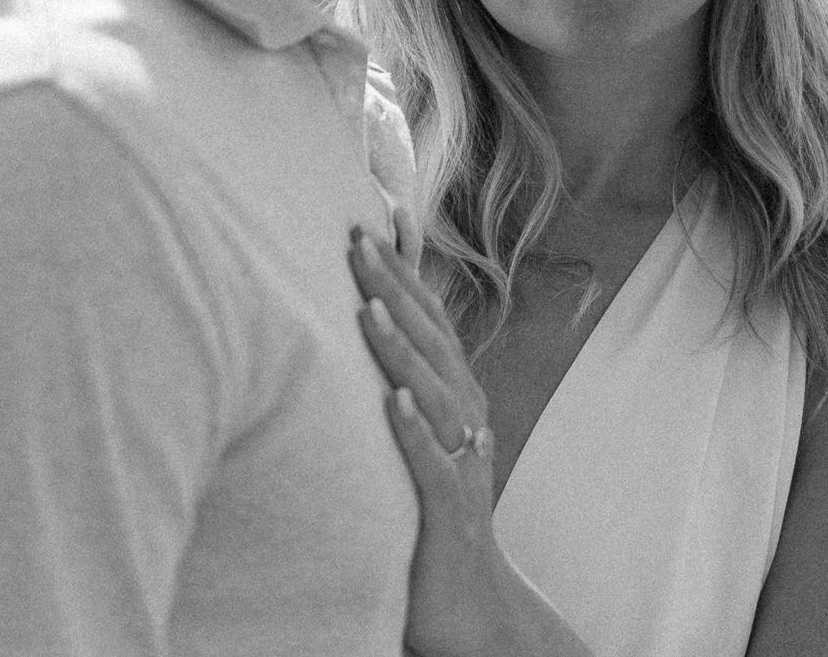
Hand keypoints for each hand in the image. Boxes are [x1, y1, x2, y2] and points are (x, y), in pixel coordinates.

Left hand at [349, 227, 511, 656]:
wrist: (473, 605)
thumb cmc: (433, 511)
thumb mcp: (421, 436)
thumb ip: (404, 378)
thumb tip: (369, 317)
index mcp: (458, 395)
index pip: (430, 319)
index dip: (404, 270)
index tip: (373, 222)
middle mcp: (467, 419)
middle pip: (431, 341)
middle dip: (393, 289)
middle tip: (354, 241)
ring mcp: (462, 463)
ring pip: (434, 393)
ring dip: (401, 348)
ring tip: (367, 307)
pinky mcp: (449, 513)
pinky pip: (433, 465)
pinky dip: (415, 430)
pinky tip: (394, 401)